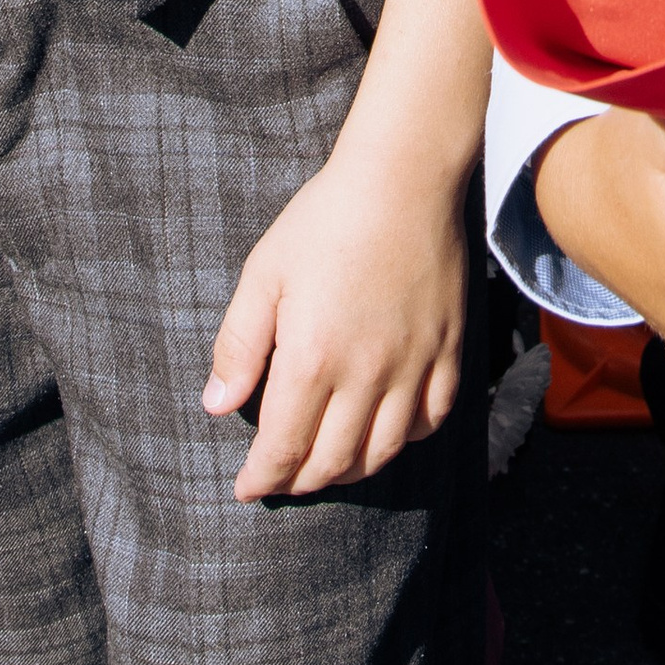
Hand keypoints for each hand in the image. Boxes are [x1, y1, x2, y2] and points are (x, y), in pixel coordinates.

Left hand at [204, 150, 466, 499]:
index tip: (246, 487)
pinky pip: (433, 417)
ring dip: (350, 472)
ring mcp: (413, 364)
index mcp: (313, 359)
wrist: (402, 177)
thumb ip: (238, 345)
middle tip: (281, 478)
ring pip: (383, 451)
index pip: (283, 448)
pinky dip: (407, 439)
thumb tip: (216, 406)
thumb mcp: (264, 273)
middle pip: (332, 461)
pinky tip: (386, 432)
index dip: (261, 478)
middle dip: (299, 481)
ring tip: (327, 466)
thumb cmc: (324, 220)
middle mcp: (366, 374)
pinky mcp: (448, 347)